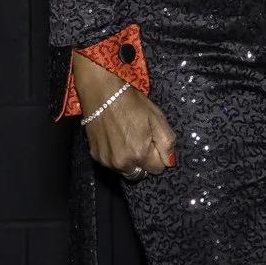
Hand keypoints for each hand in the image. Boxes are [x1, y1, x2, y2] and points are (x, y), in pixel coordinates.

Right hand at [73, 52, 175, 179]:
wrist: (102, 92)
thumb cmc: (131, 102)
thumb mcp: (157, 118)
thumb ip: (167, 143)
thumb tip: (170, 162)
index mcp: (139, 154)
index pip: (158, 169)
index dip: (159, 154)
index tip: (153, 140)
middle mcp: (121, 163)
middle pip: (141, 172)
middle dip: (144, 161)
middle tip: (142, 139)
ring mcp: (106, 160)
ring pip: (126, 169)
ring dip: (130, 159)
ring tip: (127, 137)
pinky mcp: (95, 155)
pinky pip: (112, 163)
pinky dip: (116, 155)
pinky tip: (116, 138)